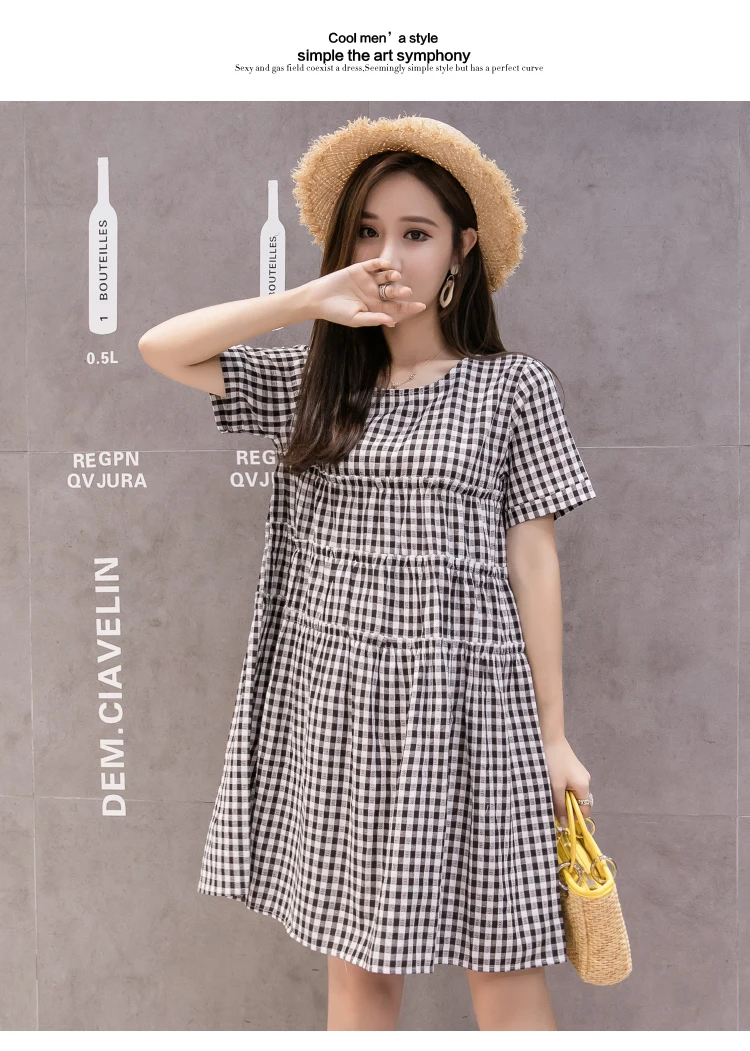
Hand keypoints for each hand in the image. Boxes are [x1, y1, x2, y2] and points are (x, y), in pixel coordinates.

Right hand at [304, 257, 426, 328]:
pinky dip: (380, 263)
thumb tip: (393, 321)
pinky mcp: (360, 269)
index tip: (421, 306)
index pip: (396, 307)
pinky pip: (373, 265)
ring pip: (385, 277)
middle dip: (400, 291)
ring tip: (395, 276)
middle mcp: (375, 293)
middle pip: (393, 292)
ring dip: (392, 276)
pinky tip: (386, 264)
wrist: (318, 299)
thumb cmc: (337, 313)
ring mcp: (368, 280)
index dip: (408, 307)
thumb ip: (374, 319)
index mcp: (376, 307)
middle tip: (407, 291)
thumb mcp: (356, 319)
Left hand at [543, 736, 591, 827]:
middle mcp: (585, 781)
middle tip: (551, 802)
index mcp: (584, 787)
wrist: (549, 738)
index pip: (585, 812)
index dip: (573, 818)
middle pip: (578, 803)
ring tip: (549, 790)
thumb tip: (564, 824)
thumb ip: (560, 806)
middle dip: (565, 806)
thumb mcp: (554, 786)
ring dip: (561, 797)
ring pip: (572, 794)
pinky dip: (561, 788)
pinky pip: (569, 786)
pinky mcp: (573, 770)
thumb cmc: (553, 761)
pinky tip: (551, 782)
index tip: (560, 819)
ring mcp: (580, 775)